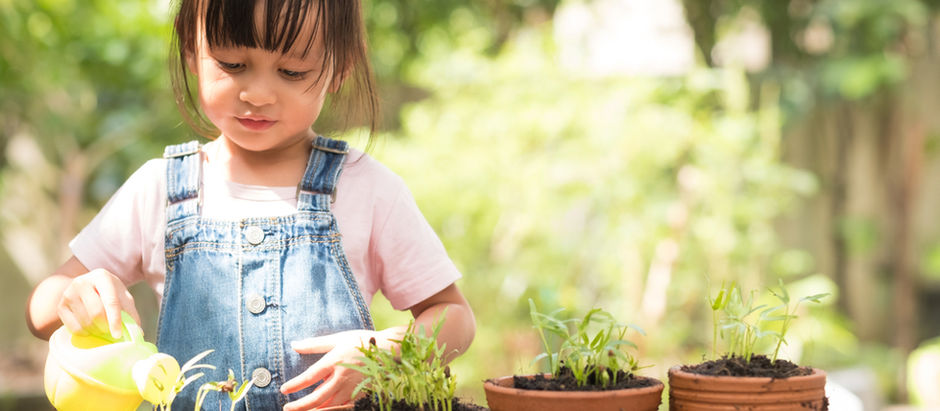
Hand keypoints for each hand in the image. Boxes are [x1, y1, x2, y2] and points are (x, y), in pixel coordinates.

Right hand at [57, 268, 138, 338]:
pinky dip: (84, 332)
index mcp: (102, 277)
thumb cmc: (110, 292)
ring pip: (85, 321)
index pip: (110, 301)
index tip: (118, 335)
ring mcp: (69, 293)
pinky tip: (90, 328)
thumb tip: (138, 332)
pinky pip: (73, 327)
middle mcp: (82, 282)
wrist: (89, 285)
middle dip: (105, 326)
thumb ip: (131, 313)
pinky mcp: (61, 305)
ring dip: (96, 330)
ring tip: (101, 327)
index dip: (115, 320)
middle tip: (110, 330)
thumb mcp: (123, 297)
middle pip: (96, 312)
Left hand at [281, 329, 397, 410]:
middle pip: (317, 397)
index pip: (310, 376)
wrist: (391, 351)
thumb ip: (315, 344)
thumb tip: (294, 345)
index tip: (284, 390)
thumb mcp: (338, 338)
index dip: (295, 385)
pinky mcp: (360, 395)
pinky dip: (331, 410)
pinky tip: (323, 410)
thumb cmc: (364, 341)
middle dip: (300, 405)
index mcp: (335, 361)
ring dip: (314, 410)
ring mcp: (352, 388)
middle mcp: (342, 377)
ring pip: (329, 406)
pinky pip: (342, 408)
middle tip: (287, 408)